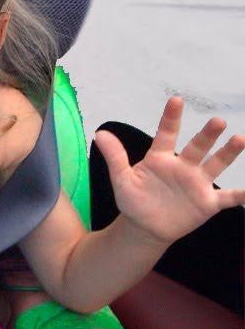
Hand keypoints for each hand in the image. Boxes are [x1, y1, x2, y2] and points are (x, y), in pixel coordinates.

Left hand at [96, 97, 244, 244]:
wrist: (144, 228)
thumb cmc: (134, 200)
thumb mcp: (121, 179)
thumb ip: (114, 157)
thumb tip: (99, 133)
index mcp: (160, 158)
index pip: (166, 134)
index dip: (171, 118)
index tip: (176, 100)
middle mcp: (183, 166)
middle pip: (197, 147)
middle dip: (208, 135)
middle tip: (217, 121)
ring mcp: (198, 183)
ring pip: (215, 164)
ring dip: (227, 153)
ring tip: (239, 139)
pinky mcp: (207, 202)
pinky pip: (229, 197)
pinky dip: (241, 194)